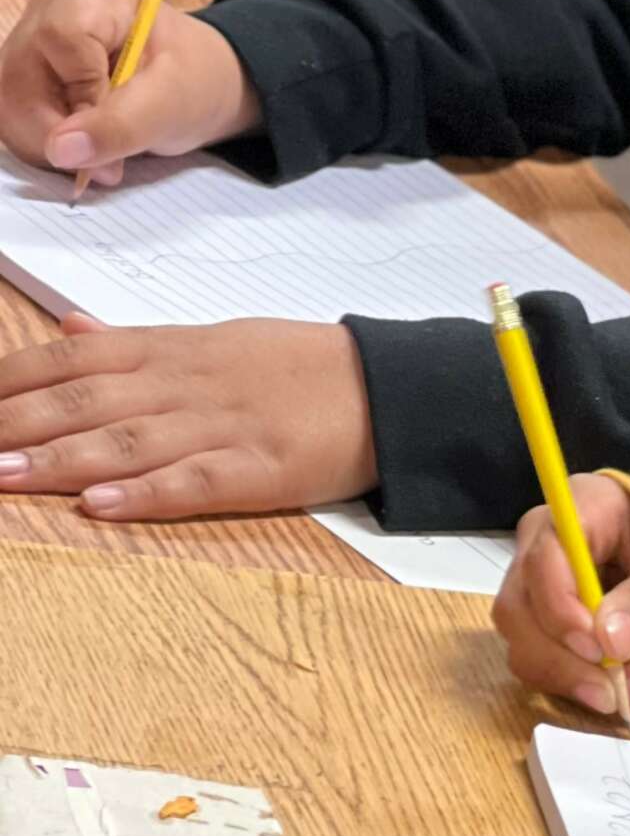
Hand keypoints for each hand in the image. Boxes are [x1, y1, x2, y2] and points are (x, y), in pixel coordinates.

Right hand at [0, 0, 260, 184]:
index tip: (116, 125)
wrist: (196, 84)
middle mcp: (51, 11)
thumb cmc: (192, 80)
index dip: (79, 92)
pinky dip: (47, 145)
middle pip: (18, 77)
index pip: (59, 39)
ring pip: (9, 103)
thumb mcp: (172, 104)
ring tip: (102, 158)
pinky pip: (15, 117)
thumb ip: (120, 126)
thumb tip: (60, 150)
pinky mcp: (26, 74)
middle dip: (55, 134)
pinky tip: (84, 149)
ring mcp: (31, 42)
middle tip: (107, 166)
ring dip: (49, 146)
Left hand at [0, 313, 375, 516]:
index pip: (72, 358)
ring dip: (58, 460)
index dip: (12, 377)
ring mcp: (223, 426)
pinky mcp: (261, 468)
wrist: (385, 386)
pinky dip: (147, 494)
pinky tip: (101, 507)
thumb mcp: (211, 338)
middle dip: (14, 423)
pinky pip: (196, 481)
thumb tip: (69, 328)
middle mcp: (186, 383)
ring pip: (127, 441)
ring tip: (1, 477)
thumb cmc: (296, 366)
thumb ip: (133, 343)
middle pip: (85, 401)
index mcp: (171, 349)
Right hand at [493, 472, 629, 721]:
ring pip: (526, 648)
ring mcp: (534, 589)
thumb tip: (611, 643)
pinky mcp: (542, 627)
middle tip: (615, 695)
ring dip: (578, 684)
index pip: (543, 560)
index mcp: (576, 510)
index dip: (561, 611)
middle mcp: (540, 547)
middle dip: (564, 664)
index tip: (597, 651)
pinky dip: (587, 692)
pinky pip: (546, 666)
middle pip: (519, 612)